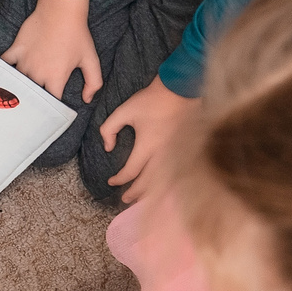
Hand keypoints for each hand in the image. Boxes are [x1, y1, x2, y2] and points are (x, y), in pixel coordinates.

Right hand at [2, 0, 100, 101]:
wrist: (61, 10)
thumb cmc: (77, 34)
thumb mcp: (91, 59)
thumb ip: (93, 82)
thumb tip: (87, 100)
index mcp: (56, 78)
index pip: (52, 102)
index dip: (52, 108)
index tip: (52, 110)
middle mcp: (38, 74)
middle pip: (33, 95)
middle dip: (34, 101)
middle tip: (33, 106)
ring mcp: (25, 62)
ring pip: (19, 82)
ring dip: (20, 87)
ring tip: (18, 94)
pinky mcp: (16, 50)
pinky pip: (5, 65)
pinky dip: (4, 71)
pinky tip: (3, 76)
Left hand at [101, 79, 198, 201]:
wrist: (180, 91)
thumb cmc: (151, 100)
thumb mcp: (123, 111)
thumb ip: (108, 129)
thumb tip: (108, 147)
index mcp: (147, 146)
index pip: (130, 172)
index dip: (119, 179)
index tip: (111, 181)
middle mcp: (162, 155)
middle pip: (147, 183)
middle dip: (134, 193)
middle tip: (125, 200)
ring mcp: (175, 154)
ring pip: (162, 182)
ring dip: (150, 192)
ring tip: (141, 199)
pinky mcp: (184, 151)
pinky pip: (173, 174)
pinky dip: (164, 184)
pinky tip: (159, 188)